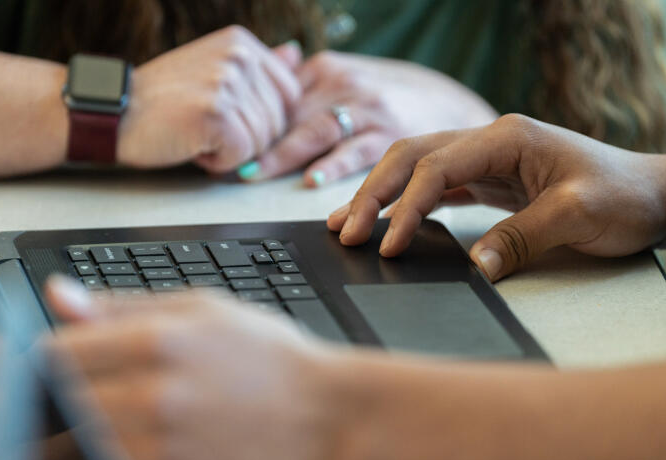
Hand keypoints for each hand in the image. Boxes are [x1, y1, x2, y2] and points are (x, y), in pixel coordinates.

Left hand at [43, 279, 345, 459]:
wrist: (328, 420)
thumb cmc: (273, 360)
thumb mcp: (206, 310)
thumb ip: (124, 304)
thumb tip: (58, 296)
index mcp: (161, 341)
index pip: (58, 352)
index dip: (19, 357)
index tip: (0, 360)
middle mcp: (155, 397)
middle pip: (59, 402)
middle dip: (44, 395)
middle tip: (47, 393)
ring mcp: (164, 448)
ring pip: (81, 441)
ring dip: (78, 427)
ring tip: (121, 409)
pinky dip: (111, 452)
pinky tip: (138, 434)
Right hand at [117, 26, 301, 173]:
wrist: (114, 115)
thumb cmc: (163, 102)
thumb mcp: (214, 73)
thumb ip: (258, 68)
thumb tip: (295, 54)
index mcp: (241, 43)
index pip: (289, 95)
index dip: (262, 119)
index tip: (226, 117)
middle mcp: (238, 56)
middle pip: (277, 122)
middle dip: (245, 138)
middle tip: (204, 127)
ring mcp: (227, 83)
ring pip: (262, 141)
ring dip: (230, 151)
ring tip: (196, 134)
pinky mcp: (217, 113)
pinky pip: (242, 155)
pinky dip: (217, 162)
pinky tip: (192, 145)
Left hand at [241, 51, 497, 185]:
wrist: (449, 101)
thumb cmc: (388, 95)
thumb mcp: (344, 78)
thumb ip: (303, 88)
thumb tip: (255, 100)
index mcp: (325, 72)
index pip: (276, 98)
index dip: (245, 122)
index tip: (216, 141)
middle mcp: (343, 86)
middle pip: (289, 115)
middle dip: (256, 141)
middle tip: (225, 164)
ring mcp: (367, 110)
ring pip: (316, 131)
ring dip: (284, 155)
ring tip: (255, 174)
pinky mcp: (392, 135)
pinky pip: (357, 152)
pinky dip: (334, 167)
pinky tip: (312, 181)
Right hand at [327, 114, 665, 280]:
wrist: (655, 196)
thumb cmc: (625, 196)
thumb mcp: (579, 216)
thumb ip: (522, 237)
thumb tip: (474, 267)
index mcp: (507, 138)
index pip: (438, 164)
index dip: (407, 204)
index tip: (388, 242)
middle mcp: (490, 142)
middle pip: (413, 157)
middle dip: (375, 193)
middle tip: (346, 230)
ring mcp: (487, 161)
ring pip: (418, 170)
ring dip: (382, 196)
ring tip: (348, 223)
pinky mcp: (489, 183)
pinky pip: (436, 189)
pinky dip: (407, 206)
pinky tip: (388, 224)